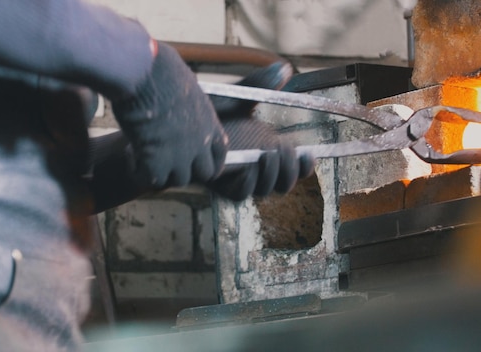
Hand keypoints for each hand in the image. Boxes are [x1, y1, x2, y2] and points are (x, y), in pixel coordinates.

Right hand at [111, 41, 226, 188]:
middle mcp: (199, 143)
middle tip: (167, 162)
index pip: (220, 153)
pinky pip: (151, 182)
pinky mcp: (157, 163)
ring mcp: (180, 156)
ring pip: (177, 180)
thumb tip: (177, 102)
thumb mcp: (186, 87)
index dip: (212, 162)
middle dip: (186, 170)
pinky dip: (139, 172)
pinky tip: (129, 155)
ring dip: (161, 171)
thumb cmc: (160, 69)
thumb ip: (188, 105)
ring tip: (144, 155)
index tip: (200, 165)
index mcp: (209, 123)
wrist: (143, 73)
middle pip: (203, 174)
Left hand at [207, 62, 315, 200]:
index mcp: (266, 150)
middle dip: (289, 170)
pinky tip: (249, 167)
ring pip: (264, 190)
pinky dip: (249, 183)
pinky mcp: (219, 186)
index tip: (308, 153)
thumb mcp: (235, 97)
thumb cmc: (203, 112)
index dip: (304, 166)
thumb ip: (259, 85)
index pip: (293, 167)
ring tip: (268, 155)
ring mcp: (238, 178)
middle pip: (282, 184)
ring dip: (271, 176)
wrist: (172, 123)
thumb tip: (286, 68)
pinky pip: (241, 194)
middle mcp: (255, 168)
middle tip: (284, 150)